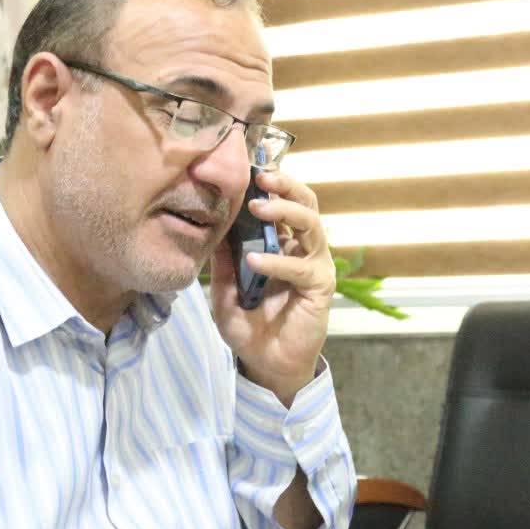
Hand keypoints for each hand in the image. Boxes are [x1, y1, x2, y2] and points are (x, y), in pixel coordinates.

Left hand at [211, 169, 334, 404]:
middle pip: (305, 202)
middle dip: (285, 184)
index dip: (269, 182)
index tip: (246, 166)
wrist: (264, 362)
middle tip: (260, 176)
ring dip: (286, 210)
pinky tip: (254, 261)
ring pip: (312, 223)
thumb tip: (209, 222)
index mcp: (281, 242)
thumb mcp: (223, 287)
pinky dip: (277, 261)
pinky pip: (301, 266)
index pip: (281, 201)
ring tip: (258, 207)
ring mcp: (313, 264)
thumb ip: (220, 258)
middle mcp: (301, 248)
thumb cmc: (247, 324)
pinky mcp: (320, 286)